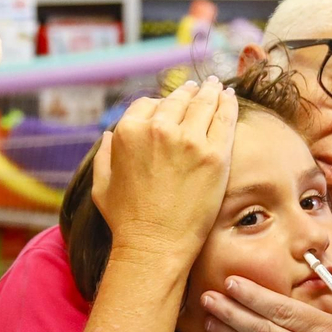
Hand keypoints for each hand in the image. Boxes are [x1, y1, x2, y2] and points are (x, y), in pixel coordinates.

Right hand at [93, 77, 237, 265]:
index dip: (160, 104)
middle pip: (177, 100)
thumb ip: (104, 155)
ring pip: (203, 103)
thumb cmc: (126, 221)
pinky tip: (230, 97)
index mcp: (128, 131)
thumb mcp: (102, 185)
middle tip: (199, 86)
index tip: (171, 104)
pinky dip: (228, 104)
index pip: (148, 104)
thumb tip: (108, 134)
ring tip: (216, 85)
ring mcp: (188, 140)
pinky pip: (225, 118)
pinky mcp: (214, 154)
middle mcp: (157, 129)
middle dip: (188, 92)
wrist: (155, 245)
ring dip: (210, 91)